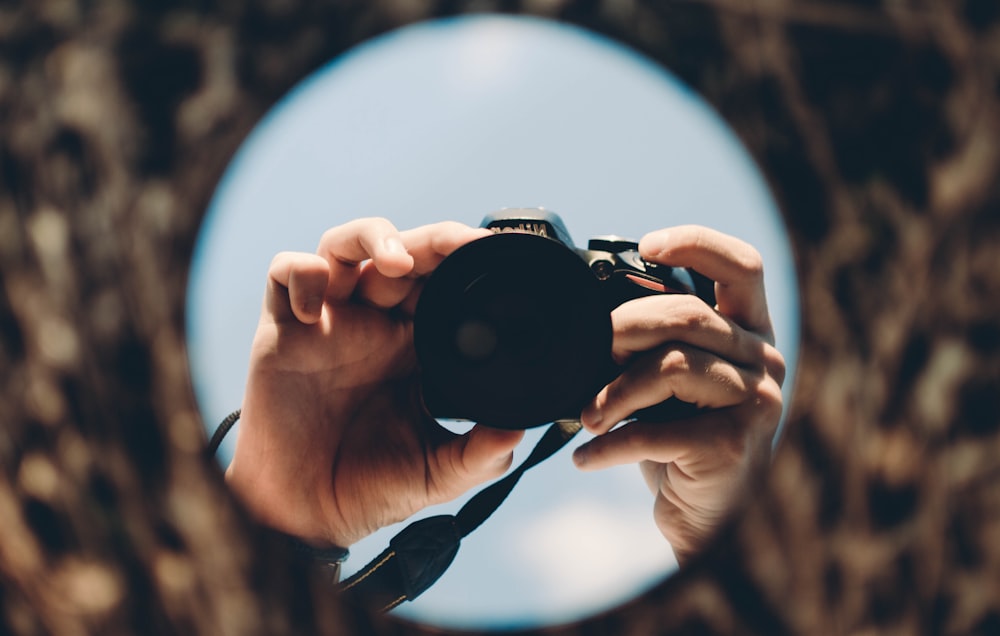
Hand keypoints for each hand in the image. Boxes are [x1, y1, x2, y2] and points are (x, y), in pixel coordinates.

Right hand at [225, 218, 524, 548]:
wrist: (309, 517)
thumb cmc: (372, 488)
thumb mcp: (439, 472)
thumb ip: (480, 454)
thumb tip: (518, 433)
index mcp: (416, 344)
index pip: (444, 282)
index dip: (468, 261)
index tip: (501, 254)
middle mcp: (374, 323)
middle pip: (404, 251)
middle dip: (434, 239)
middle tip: (462, 243)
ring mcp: (329, 322)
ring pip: (345, 245)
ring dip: (373, 236)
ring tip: (397, 261)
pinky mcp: (282, 330)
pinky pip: (285, 273)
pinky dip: (301, 275)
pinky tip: (316, 311)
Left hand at [572, 226, 785, 563]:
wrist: (711, 516)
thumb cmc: (683, 438)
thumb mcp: (671, 380)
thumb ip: (653, 341)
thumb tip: (592, 317)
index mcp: (750, 332)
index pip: (743, 266)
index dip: (697, 242)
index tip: (647, 246)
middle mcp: (764, 359)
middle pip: (687, 315)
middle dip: (623, 328)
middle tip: (588, 355)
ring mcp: (755, 402)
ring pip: (671, 365)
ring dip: (613, 392)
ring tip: (585, 417)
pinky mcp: (733, 445)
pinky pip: (656, 431)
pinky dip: (610, 446)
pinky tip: (586, 457)